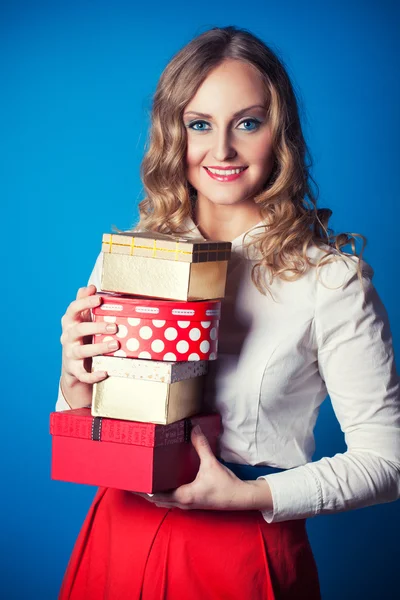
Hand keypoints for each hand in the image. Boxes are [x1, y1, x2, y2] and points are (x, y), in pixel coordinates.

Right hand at [59, 285, 119, 406]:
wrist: (73, 365)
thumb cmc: (83, 336)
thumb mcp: (83, 319)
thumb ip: (85, 303)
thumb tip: (91, 286)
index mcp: (70, 322)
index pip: (73, 309)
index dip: (85, 302)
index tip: (99, 298)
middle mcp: (67, 337)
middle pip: (79, 330)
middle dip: (97, 327)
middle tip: (115, 326)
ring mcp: (70, 354)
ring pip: (82, 351)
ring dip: (99, 348)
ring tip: (115, 345)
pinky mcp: (74, 370)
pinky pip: (82, 374)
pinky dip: (93, 374)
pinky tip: (105, 372)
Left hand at [138, 425, 272, 511]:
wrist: (239, 498)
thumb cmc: (225, 484)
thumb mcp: (211, 464)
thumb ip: (201, 446)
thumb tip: (193, 429)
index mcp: (183, 495)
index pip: (155, 494)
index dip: (142, 490)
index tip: (131, 484)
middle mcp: (182, 502)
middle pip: (155, 500)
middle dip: (143, 493)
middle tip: (131, 482)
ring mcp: (187, 505)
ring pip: (163, 502)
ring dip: (152, 495)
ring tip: (141, 484)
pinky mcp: (192, 503)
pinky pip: (171, 501)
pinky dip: (162, 495)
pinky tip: (161, 487)